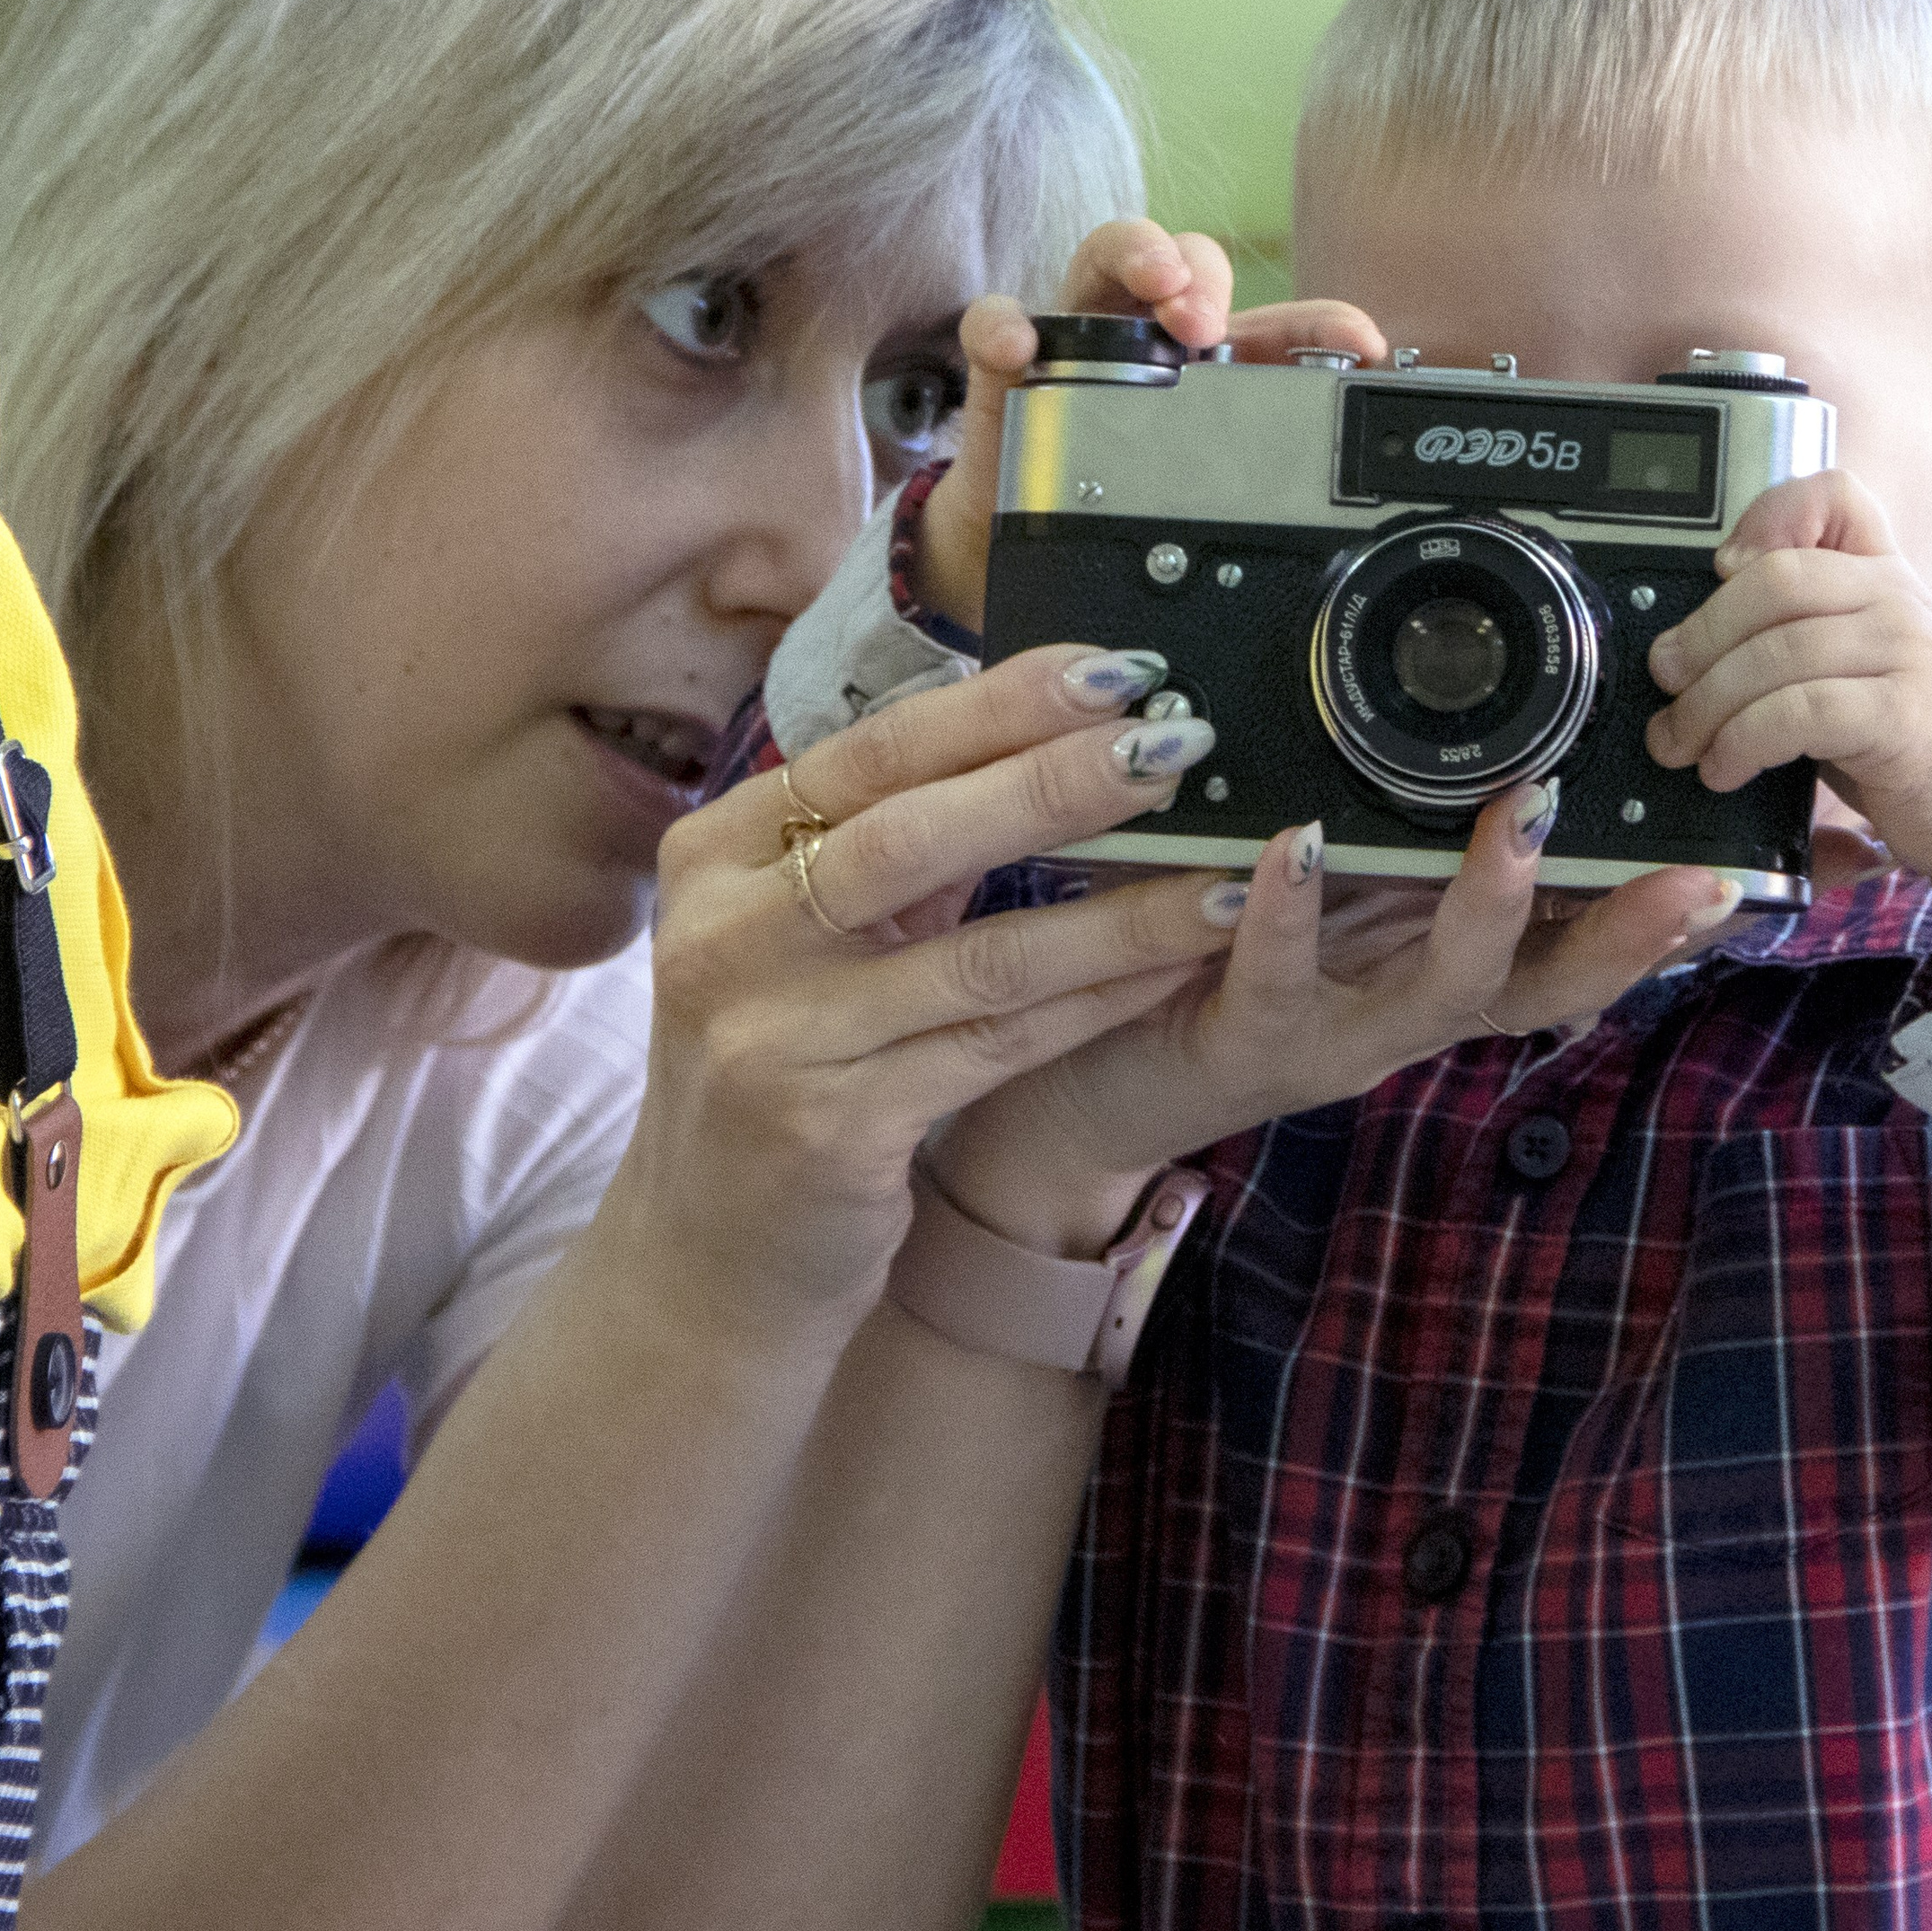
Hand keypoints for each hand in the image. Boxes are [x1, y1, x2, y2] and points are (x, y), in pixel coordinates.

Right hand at [616, 643, 1271, 1355]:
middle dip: (1058, 782)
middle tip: (1178, 744)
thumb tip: (1046, 732)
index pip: (869, 755)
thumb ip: (888, 845)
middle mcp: (724, 939)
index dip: (997, 707)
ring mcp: (771, 1041)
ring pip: (980, 956)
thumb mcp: (797, 938)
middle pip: (913, 836)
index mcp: (713, 857)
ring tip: (1226, 874)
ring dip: (1118, 911)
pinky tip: (1178, 967)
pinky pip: (999, 1047)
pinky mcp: (831, 1133)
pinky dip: (1100, 1001)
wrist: (705, 1260)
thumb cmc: (779, 1068)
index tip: (1114, 670)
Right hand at [916, 220, 1387, 627]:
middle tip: (1211, 325)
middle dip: (1207, 275)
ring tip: (1158, 288)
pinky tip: (1022, 346)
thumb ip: (1252, 503)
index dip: (1320, 324)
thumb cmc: (1116, 512)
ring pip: (1103, 259)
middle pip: (1186, 262)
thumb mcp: (1198, 509)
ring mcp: (1076, 344)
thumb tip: (1332, 546)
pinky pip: (996, 321)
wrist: (1017, 560)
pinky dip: (1007, 323)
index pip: (1274, 326)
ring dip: (1136, 254)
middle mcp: (1150, 342)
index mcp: (1215, 373)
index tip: (1360, 344)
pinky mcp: (1006, 368)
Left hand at [932, 783, 1745, 1255]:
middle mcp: (1402, 1015)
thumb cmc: (1212, 970)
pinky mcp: (1239, 1039)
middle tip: (1695, 874)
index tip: (1740, 875)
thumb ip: (1396, 840)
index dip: (1662, 924)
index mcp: (1432, 971)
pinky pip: (1273, 973)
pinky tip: (1295, 845)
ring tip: (1522, 826)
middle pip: (1547, 986)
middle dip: (1629, 931)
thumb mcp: (1331, 902)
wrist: (1086, 1086)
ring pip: (1441, 989)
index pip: (1575, 954)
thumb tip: (1470, 744)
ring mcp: (1330, 1035)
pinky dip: (1289, 906)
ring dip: (1492, 906)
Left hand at [1642, 465, 1931, 988]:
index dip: (1769, 514)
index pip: (1835, 495)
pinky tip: (1724, 768)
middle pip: (1772, 580)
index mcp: (1883, 575)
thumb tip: (1678, 649)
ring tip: (1679, 744)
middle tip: (1664, 683)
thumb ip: (1793, 637)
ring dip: (1705, 704)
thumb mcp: (1853, 671)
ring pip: (1774, 652)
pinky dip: (1742, 741)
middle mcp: (1898, 599)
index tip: (1721, 566)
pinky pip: (1797, 711)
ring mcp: (1907, 652)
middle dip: (1699, 636)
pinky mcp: (1904, 715)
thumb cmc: (1907, 744)